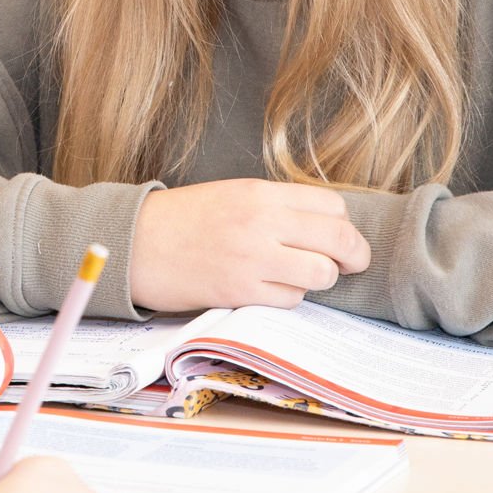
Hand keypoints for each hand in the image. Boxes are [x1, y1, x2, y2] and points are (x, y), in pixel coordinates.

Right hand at [130, 178, 370, 311]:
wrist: (137, 242)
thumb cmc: (185, 218)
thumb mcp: (235, 193)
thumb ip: (278, 206)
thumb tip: (326, 226)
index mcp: (262, 192)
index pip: (333, 206)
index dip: (345, 224)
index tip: (341, 236)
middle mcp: (263, 221)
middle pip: (339, 239)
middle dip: (355, 256)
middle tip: (353, 264)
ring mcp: (253, 258)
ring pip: (321, 274)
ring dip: (320, 279)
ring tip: (303, 276)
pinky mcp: (240, 292)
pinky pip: (290, 300)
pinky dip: (290, 297)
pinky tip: (272, 289)